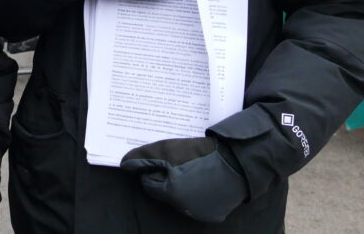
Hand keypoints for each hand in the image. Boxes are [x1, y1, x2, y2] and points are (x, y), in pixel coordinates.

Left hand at [121, 137, 247, 223]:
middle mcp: (184, 209)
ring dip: (182, 186)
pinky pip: (199, 204)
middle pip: (165, 192)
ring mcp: (200, 214)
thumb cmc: (202, 154)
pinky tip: (205, 178)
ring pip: (181, 199)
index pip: (149, 184)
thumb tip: (124, 164)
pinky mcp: (215, 214)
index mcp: (171, 194)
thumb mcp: (169, 149)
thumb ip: (144, 157)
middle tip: (178, 162)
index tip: (162, 160)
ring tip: (194, 169)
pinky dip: (198, 193)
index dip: (152, 169)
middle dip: (167, 178)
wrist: (239, 161)